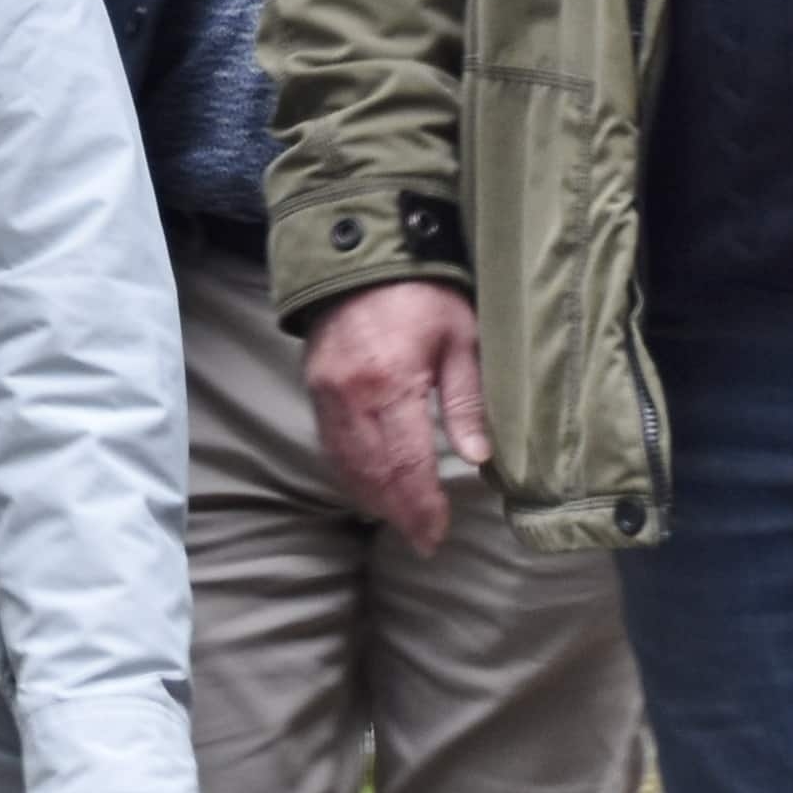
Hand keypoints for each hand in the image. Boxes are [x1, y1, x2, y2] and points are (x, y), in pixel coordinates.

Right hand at [300, 282, 485, 553]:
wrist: (362, 252)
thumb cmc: (423, 290)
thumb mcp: (460, 336)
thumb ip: (466, 400)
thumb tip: (477, 458)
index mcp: (392, 383)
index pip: (406, 464)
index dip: (422, 506)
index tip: (436, 534)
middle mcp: (351, 396)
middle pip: (374, 474)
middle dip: (400, 513)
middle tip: (424, 541)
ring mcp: (326, 394)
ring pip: (347, 465)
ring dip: (374, 499)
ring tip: (403, 522)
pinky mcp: (315, 389)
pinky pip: (331, 446)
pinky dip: (350, 475)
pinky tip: (371, 489)